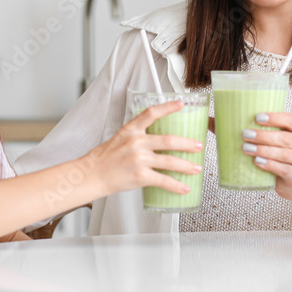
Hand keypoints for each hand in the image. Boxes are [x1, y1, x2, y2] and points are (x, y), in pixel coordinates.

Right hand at [86, 100, 203, 196]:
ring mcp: (138, 159)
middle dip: (187, 144)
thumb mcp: (119, 138)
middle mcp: (136, 142)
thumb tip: (156, 138)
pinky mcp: (140, 176)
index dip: (168, 107)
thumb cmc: (105, 158)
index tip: (182, 103)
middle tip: (199, 146)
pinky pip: (163, 180)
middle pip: (169, 140)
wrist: (92, 175)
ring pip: (170, 161)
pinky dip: (176, 185)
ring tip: (197, 168)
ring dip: (187, 166)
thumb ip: (137, 135)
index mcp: (131, 130)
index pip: (151, 113)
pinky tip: (184, 188)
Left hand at [240, 112, 291, 200]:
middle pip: (285, 138)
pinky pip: (283, 169)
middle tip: (246, 134)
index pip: (290, 120)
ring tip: (247, 148)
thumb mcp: (278, 140)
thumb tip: (239, 122)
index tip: (257, 117)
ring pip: (283, 154)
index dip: (275, 118)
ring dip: (263, 150)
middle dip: (264, 136)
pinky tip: (257, 161)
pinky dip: (269, 165)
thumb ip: (267, 130)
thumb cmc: (282, 155)